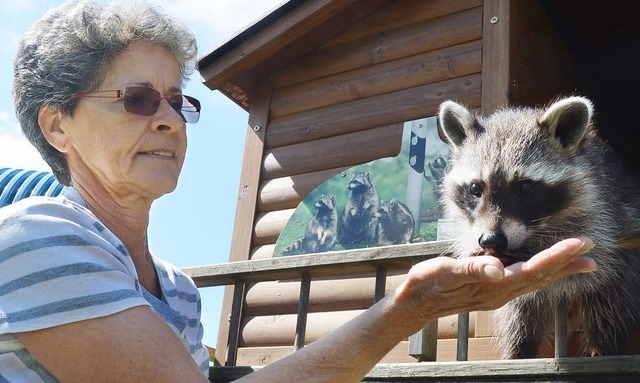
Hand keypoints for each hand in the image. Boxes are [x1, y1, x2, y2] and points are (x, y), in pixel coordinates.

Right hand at [391, 237, 596, 331]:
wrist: (413, 305)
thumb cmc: (426, 284)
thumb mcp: (443, 272)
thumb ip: (471, 270)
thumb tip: (498, 269)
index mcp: (491, 286)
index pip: (533, 269)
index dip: (557, 257)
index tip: (579, 244)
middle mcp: (500, 293)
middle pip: (541, 277)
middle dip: (567, 263)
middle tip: (592, 250)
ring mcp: (496, 294)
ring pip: (536, 281)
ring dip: (559, 270)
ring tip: (582, 262)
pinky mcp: (491, 291)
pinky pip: (524, 282)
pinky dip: (542, 273)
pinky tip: (546, 269)